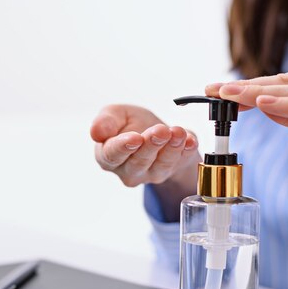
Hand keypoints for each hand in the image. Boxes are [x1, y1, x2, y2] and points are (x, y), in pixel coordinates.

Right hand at [90, 104, 200, 220]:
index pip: (112, 155)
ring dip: (171, 148)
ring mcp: (153, 174)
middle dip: (151, 145)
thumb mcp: (115, 115)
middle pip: (139, 162)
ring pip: (161, 164)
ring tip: (177, 132)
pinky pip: (182, 162)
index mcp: (109, 157)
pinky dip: (187, 151)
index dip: (123, 147)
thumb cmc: (130, 125)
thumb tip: (96, 132)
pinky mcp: (174, 169)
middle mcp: (130, 171)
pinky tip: (191, 140)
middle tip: (160, 130)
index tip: (135, 138)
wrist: (156, 131)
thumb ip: (105, 121)